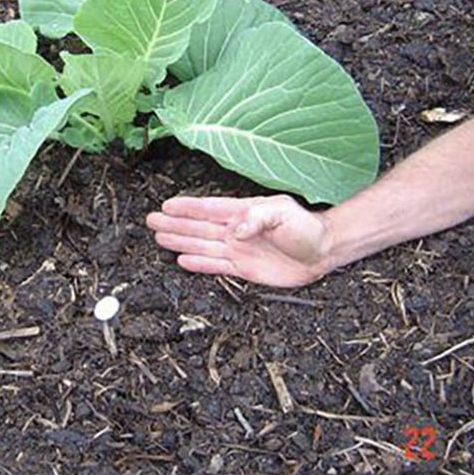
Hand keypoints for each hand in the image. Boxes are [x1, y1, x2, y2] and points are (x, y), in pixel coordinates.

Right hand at [145, 195, 333, 286]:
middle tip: (151, 220)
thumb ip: (258, 218)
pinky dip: (198, 264)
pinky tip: (182, 260)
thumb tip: (235, 230)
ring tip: (160, 238)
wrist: (322, 251)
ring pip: (202, 245)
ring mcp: (238, 249)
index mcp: (243, 211)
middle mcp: (236, 230)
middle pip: (198, 227)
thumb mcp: (284, 213)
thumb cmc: (305, 227)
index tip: (167, 206)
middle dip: (174, 223)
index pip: (208, 209)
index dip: (187, 208)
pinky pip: (215, 266)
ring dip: (180, 242)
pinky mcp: (243, 268)